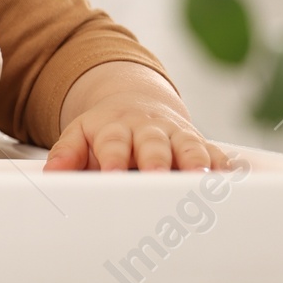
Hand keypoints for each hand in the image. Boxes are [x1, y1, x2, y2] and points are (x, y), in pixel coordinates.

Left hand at [44, 64, 232, 172]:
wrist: (137, 103)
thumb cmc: (106, 129)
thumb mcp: (79, 134)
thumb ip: (66, 153)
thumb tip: (52, 173)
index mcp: (116, 127)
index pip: (114, 143)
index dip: (114, 158)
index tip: (113, 174)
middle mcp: (148, 129)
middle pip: (154, 145)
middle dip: (158, 161)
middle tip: (158, 177)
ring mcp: (176, 135)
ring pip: (189, 147)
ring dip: (196, 162)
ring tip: (201, 179)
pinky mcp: (198, 143)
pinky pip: (214, 153)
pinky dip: (222, 165)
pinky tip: (230, 179)